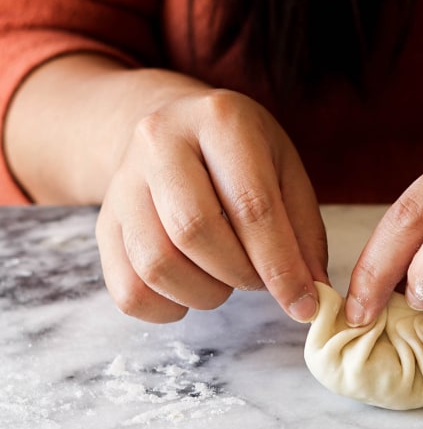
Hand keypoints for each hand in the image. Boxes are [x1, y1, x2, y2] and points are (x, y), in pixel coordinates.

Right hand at [96, 88, 327, 322]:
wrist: (170, 131)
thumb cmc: (241, 157)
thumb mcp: (284, 174)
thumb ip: (303, 234)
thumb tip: (312, 297)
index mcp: (220, 119)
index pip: (251, 205)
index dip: (281, 266)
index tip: (304, 305)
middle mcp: (160, 141)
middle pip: (195, 232)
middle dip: (239, 275)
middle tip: (257, 279)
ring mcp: (122, 182)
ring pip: (157, 265)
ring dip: (204, 294)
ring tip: (225, 279)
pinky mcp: (104, 224)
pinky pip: (129, 290)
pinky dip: (168, 309)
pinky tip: (192, 289)